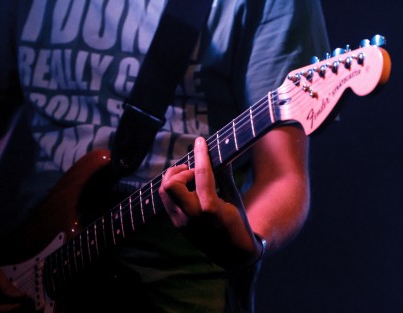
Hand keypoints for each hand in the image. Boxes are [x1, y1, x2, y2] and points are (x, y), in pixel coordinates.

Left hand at [159, 137, 258, 268]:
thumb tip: (223, 152)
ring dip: (175, 179)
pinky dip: (175, 189)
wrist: (232, 254)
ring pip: (164, 191)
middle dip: (180, 172)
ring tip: (191, 180)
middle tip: (194, 172)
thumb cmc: (238, 224)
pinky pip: (167, 200)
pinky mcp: (177, 225)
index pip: (201, 174)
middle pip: (170, 184)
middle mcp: (192, 216)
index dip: (200, 154)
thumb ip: (225, 175)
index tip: (200, 140)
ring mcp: (181, 222)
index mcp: (211, 209)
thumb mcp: (234, 199)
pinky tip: (189, 189)